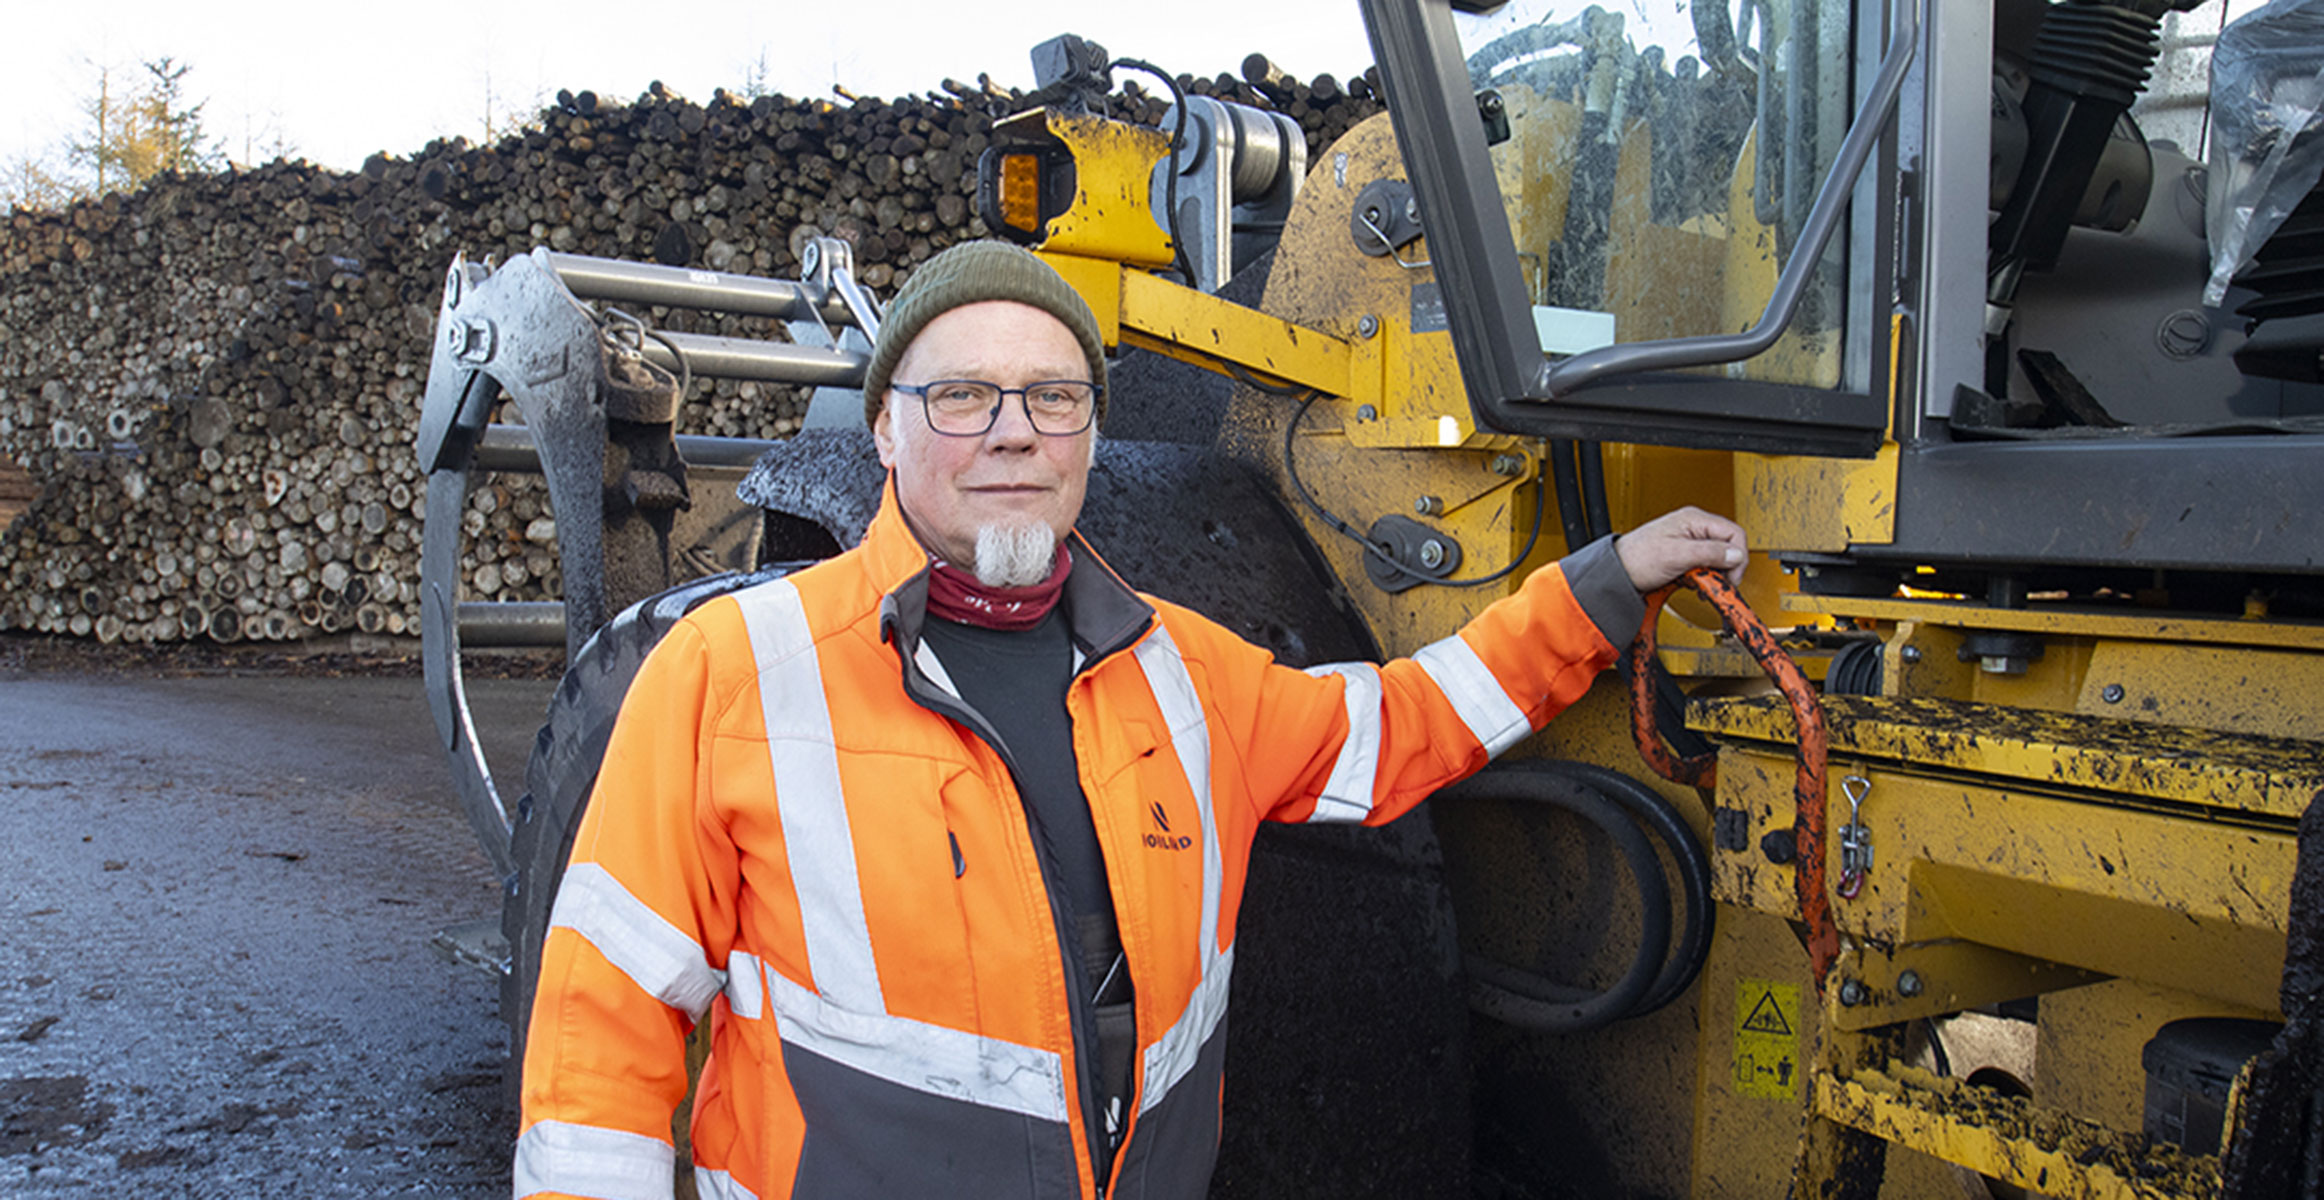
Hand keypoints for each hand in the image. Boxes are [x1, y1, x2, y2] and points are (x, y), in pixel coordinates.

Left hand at [1615, 506, 1748, 591]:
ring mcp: (1690, 540)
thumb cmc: (1637, 558)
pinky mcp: (1685, 555)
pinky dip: (1705, 577)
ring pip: (1718, 557)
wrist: (1616, 573)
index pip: (1734, 533)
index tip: (1732, 576)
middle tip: (1718, 583)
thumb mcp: (1676, 554)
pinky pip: (1706, 565)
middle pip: (1728, 545)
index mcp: (1694, 519)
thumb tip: (1735, 554)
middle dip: (1727, 567)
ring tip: (1703, 584)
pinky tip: (1696, 583)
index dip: (1738, 556)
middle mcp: (1694, 527)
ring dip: (1715, 574)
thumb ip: (1708, 552)